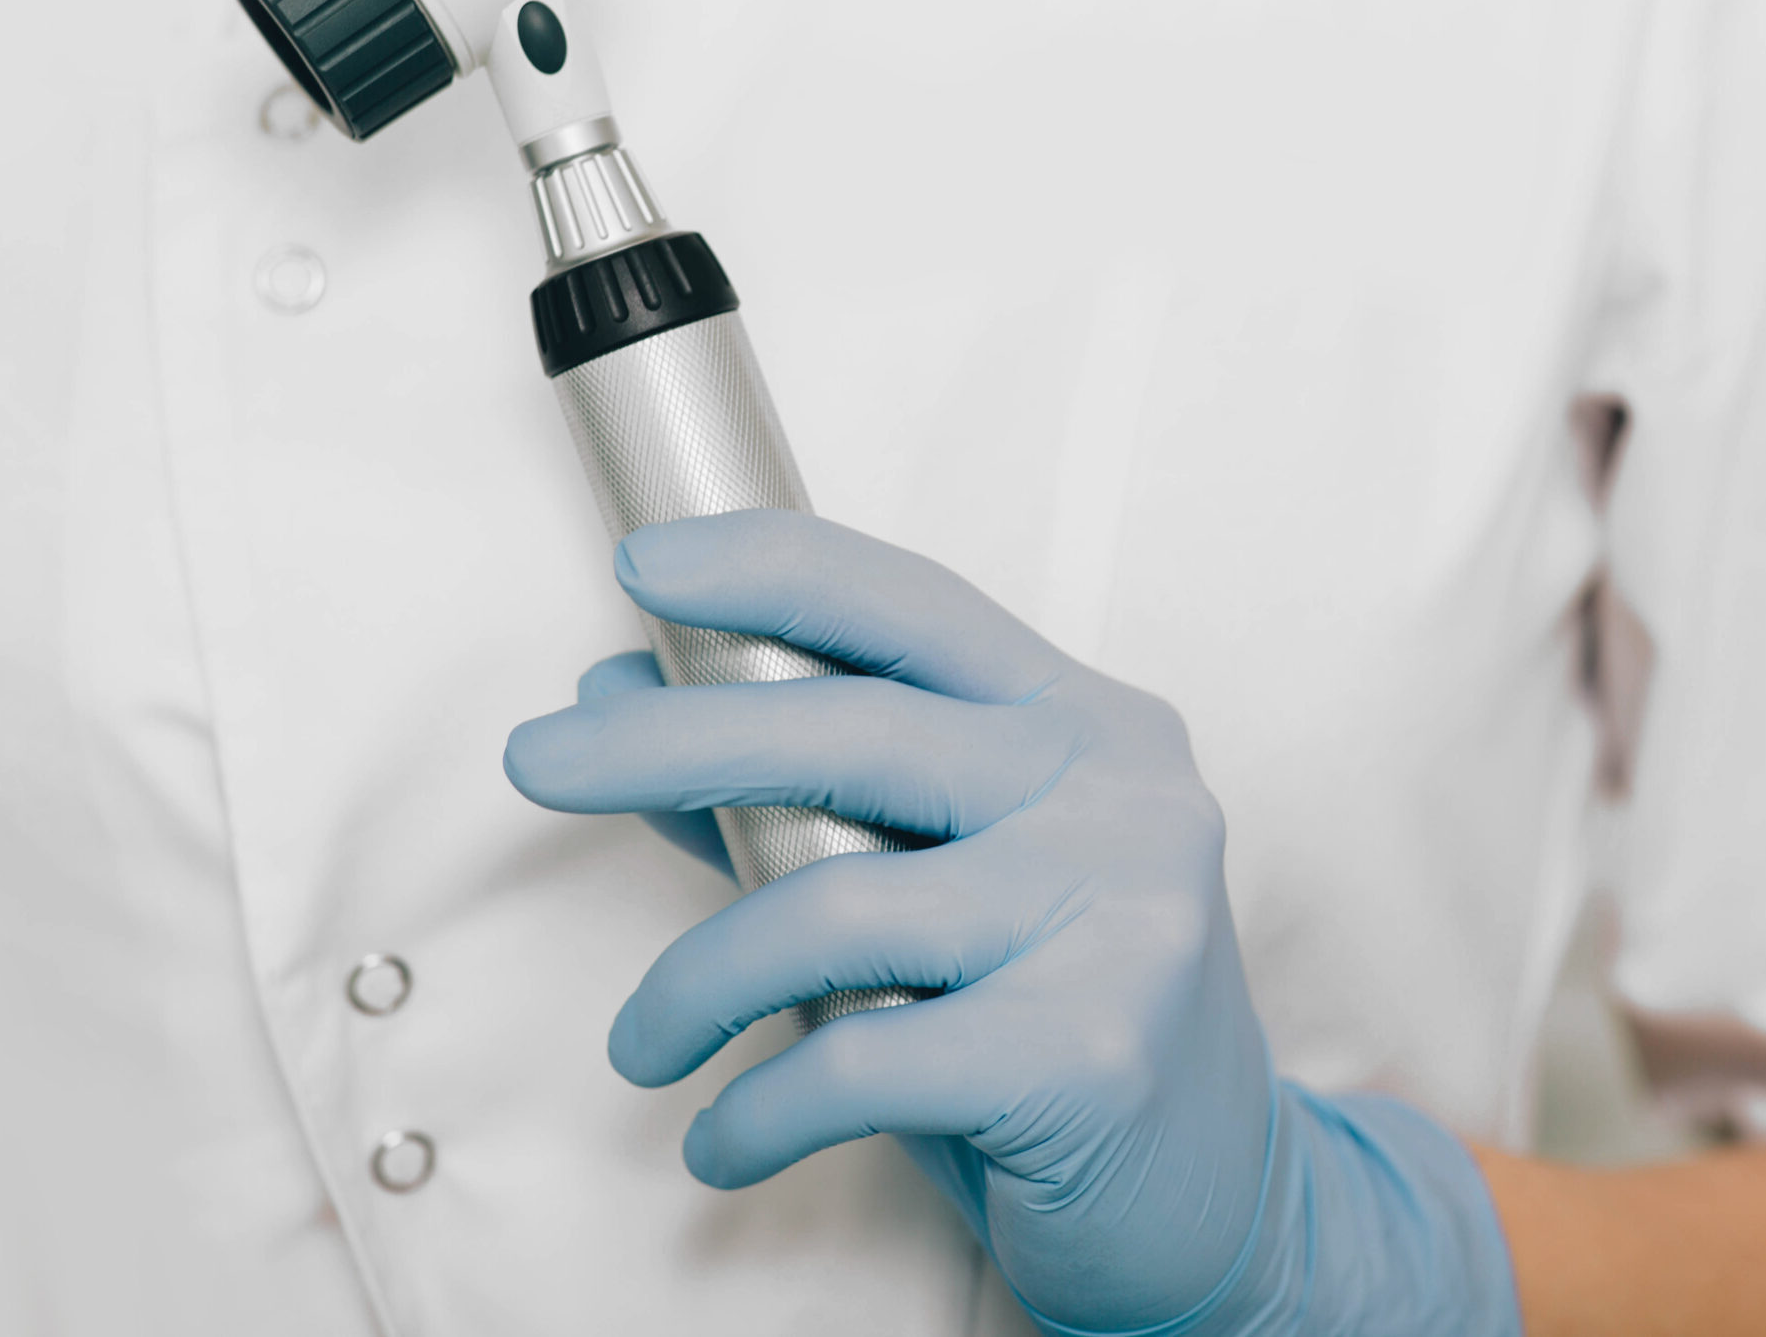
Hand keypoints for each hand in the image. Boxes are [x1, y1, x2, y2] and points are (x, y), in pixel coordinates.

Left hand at [505, 511, 1517, 1335]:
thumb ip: (806, 797)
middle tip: (538, 760)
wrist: (1226, 1201)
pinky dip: (754, 1110)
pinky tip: (724, 1139)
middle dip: (670, 740)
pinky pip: (856, 1062)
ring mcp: (1117, 917)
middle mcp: (1118, 794)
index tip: (643, 563)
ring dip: (694, 985)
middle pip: (852, 729)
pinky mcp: (1089, 1051)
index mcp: (1089, 725)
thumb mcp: (949, 889)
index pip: (917, 606)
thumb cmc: (1061, 1026)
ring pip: (829, 907)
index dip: (772, 570)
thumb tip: (621, 702)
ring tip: (644, 1047)